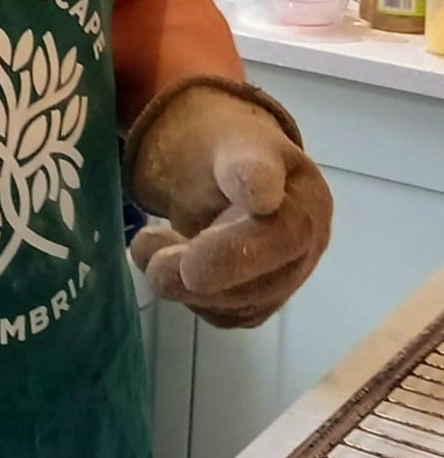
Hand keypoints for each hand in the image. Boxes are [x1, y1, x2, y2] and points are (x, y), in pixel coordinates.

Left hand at [125, 77, 332, 328]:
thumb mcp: (238, 143)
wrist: (219, 170)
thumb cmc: (230, 151)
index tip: (194, 258)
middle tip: (149, 249)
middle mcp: (304, 252)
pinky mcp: (251, 303)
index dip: (240, 251)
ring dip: (182, 285)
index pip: (287, 235)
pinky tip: (162, 261)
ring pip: (236, 307)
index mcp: (309, 205)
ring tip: (147, 243)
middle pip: (262, 284)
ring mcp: (280, 282)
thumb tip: (261, 195)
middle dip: (199, 276)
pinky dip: (184, 296)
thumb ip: (247, 166)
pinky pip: (219, 315)